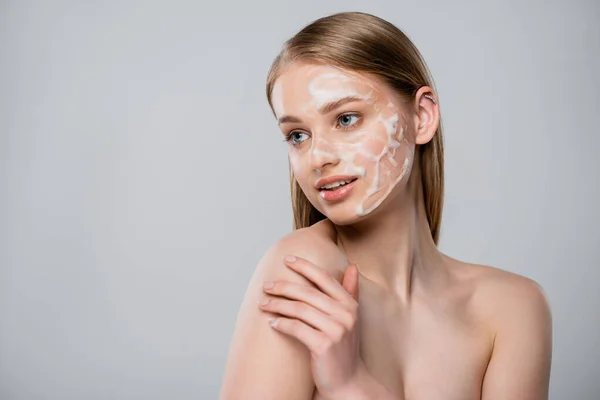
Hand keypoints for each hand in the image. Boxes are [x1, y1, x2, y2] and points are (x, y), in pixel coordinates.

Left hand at [257, 255, 365, 398]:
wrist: (348, 381)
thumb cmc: (344, 347)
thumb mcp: (350, 317)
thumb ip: (350, 291)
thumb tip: (353, 266)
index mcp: (350, 304)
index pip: (324, 278)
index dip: (304, 266)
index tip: (286, 259)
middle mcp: (345, 314)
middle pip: (307, 293)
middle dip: (283, 287)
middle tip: (266, 285)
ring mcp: (336, 330)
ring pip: (299, 309)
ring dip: (277, 305)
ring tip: (263, 303)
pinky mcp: (324, 345)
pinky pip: (296, 328)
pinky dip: (281, 324)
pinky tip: (271, 323)